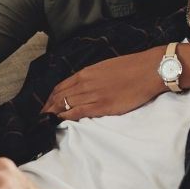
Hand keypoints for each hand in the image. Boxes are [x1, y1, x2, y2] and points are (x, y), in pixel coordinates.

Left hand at [42, 46, 166, 119]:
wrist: (148, 70)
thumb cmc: (130, 68)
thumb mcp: (104, 67)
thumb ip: (91, 77)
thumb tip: (82, 86)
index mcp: (85, 73)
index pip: (60, 87)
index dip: (50, 98)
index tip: (46, 105)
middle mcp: (85, 83)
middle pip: (59, 97)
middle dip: (48, 107)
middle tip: (42, 116)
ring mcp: (93, 95)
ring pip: (65, 105)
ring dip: (54, 113)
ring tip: (47, 121)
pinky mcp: (102, 106)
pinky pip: (78, 112)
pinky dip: (67, 117)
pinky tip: (61, 120)